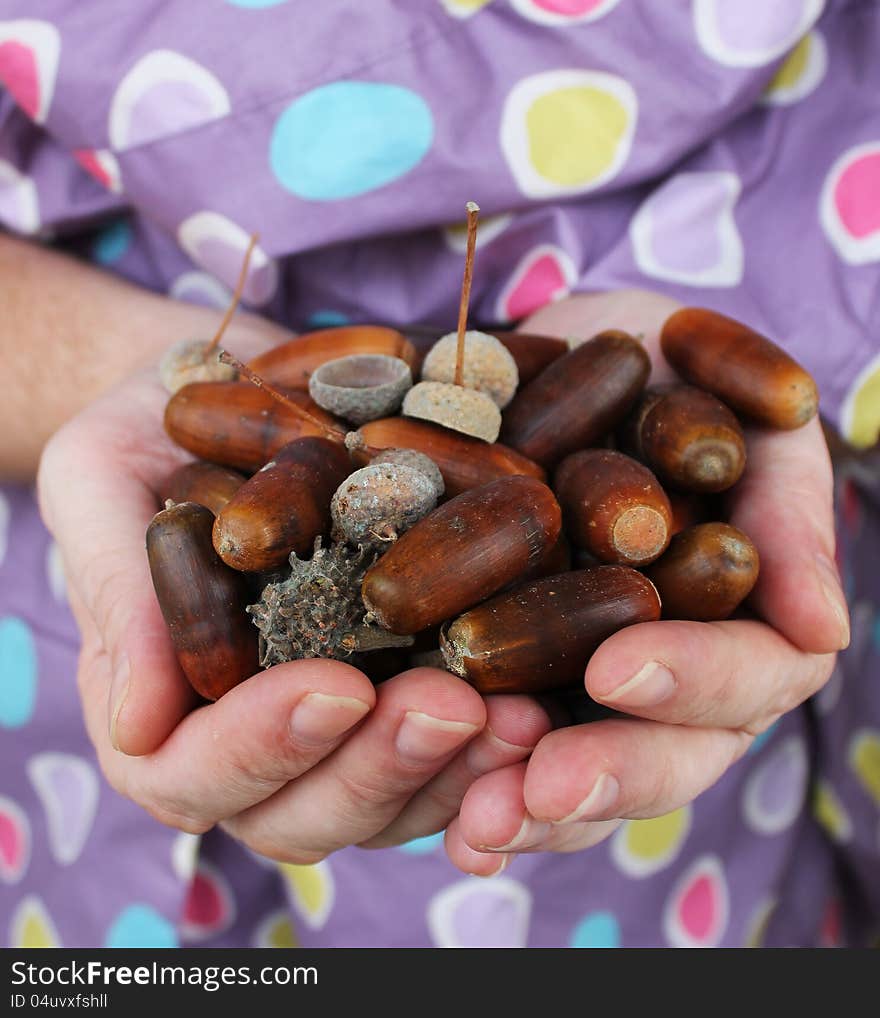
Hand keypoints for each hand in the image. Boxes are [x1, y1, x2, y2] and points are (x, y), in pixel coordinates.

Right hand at [36, 336, 552, 860]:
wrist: (231, 399)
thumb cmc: (145, 435)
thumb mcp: (101, 477)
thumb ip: (116, 584)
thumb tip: (137, 720)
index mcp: (163, 711)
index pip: (191, 774)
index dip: (261, 746)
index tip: (334, 684)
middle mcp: (253, 741)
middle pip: (304, 814)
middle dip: (379, 766)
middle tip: (452, 704)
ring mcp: (336, 731)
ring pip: (391, 804)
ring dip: (459, 772)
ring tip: (521, 715)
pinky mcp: (403, 694)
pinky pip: (452, 755)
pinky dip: (498, 744)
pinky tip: (547, 696)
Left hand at [443, 289, 847, 874]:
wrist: (570, 353)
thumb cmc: (678, 367)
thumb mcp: (746, 409)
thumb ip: (786, 503)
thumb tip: (823, 626)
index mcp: (745, 617)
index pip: (750, 674)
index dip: (695, 680)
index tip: (619, 667)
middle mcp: (673, 668)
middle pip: (665, 753)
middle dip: (607, 774)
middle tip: (541, 792)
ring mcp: (588, 680)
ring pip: (580, 769)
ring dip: (530, 806)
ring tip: (476, 829)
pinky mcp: (510, 674)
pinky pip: (497, 746)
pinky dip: (467, 782)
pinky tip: (440, 827)